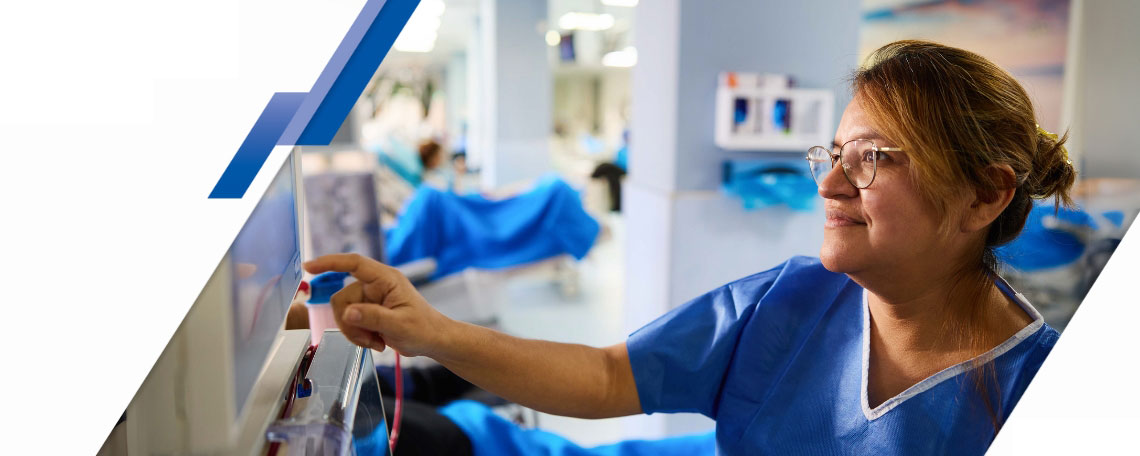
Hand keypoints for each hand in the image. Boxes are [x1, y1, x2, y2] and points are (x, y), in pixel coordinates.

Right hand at [303, 253, 450, 356]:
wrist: (431, 341)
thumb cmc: (423, 328)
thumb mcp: (399, 324)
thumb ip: (373, 317)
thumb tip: (348, 313)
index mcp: (385, 279)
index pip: (353, 263)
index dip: (330, 263)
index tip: (309, 266)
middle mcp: (375, 286)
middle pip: (342, 299)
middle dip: (350, 323)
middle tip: (369, 339)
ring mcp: (369, 299)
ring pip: (343, 314)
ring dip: (356, 333)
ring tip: (376, 341)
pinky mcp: (367, 312)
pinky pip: (349, 323)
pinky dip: (359, 336)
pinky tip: (377, 341)